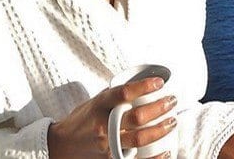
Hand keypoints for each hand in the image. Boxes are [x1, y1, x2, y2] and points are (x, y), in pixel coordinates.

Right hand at [47, 76, 177, 158]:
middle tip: (172, 101)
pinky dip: (155, 158)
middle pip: (137, 117)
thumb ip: (116, 95)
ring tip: (172, 121)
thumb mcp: (95, 102)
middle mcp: (103, 126)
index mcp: (99, 106)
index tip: (159, 83)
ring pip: (140, 139)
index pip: (124, 92)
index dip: (144, 86)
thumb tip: (143, 84)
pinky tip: (167, 150)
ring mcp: (107, 146)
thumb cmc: (82, 121)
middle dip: (160, 108)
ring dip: (161, 129)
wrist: (60, 147)